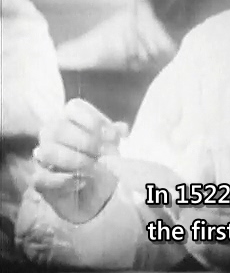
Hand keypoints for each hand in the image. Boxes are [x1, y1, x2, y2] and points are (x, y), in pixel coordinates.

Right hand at [31, 98, 128, 223]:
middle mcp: (52, 132)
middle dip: (87, 142)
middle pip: (59, 128)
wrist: (95, 191)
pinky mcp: (38, 178)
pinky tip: (82, 181)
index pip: (74, 108)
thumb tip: (122, 129)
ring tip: (95, 167)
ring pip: (48, 151)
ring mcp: (42, 154)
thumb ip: (115, 134)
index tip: (113, 136)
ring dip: (76, 160)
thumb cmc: (102, 159)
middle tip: (105, 154)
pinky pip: (42, 177)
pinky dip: (65, 180)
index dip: (94, 120)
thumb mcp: (112, 144)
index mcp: (70, 117)